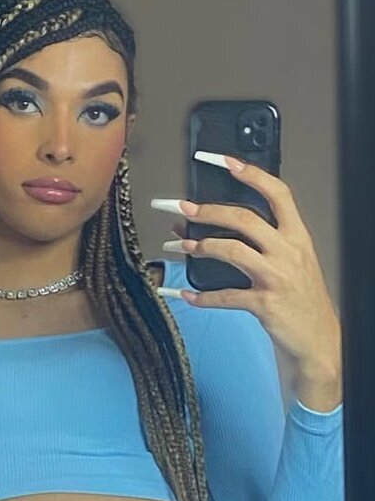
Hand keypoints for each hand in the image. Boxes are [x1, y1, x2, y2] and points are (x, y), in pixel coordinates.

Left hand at [159, 154, 340, 381]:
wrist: (319, 339)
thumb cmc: (300, 298)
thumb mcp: (291, 262)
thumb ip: (258, 243)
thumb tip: (208, 226)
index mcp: (297, 237)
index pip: (277, 194)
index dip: (251, 174)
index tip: (224, 161)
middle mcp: (288, 252)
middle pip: (244, 218)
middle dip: (209, 210)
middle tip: (183, 208)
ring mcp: (276, 278)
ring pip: (231, 250)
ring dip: (200, 246)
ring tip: (180, 245)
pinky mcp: (264, 304)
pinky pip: (225, 295)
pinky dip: (201, 295)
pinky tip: (186, 293)